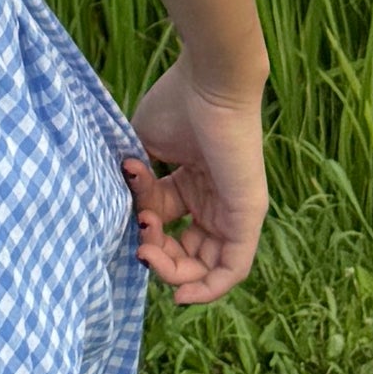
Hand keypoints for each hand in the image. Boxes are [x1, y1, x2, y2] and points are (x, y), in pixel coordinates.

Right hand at [121, 63, 266, 306]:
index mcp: (195, 184)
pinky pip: (233, 268)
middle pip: (188, 254)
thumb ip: (137, 182)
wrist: (209, 81)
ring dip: (172, 270)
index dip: (147, 235)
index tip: (130, 220)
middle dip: (158, 256)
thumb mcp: (148, 148)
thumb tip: (125, 208)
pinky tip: (181, 292)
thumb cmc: (179, 103)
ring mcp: (235, 211)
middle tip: (139, 236)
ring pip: (207, 267)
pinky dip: (208, 288)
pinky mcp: (248, 216)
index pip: (170, 228)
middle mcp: (217, 202)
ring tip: (148, 247)